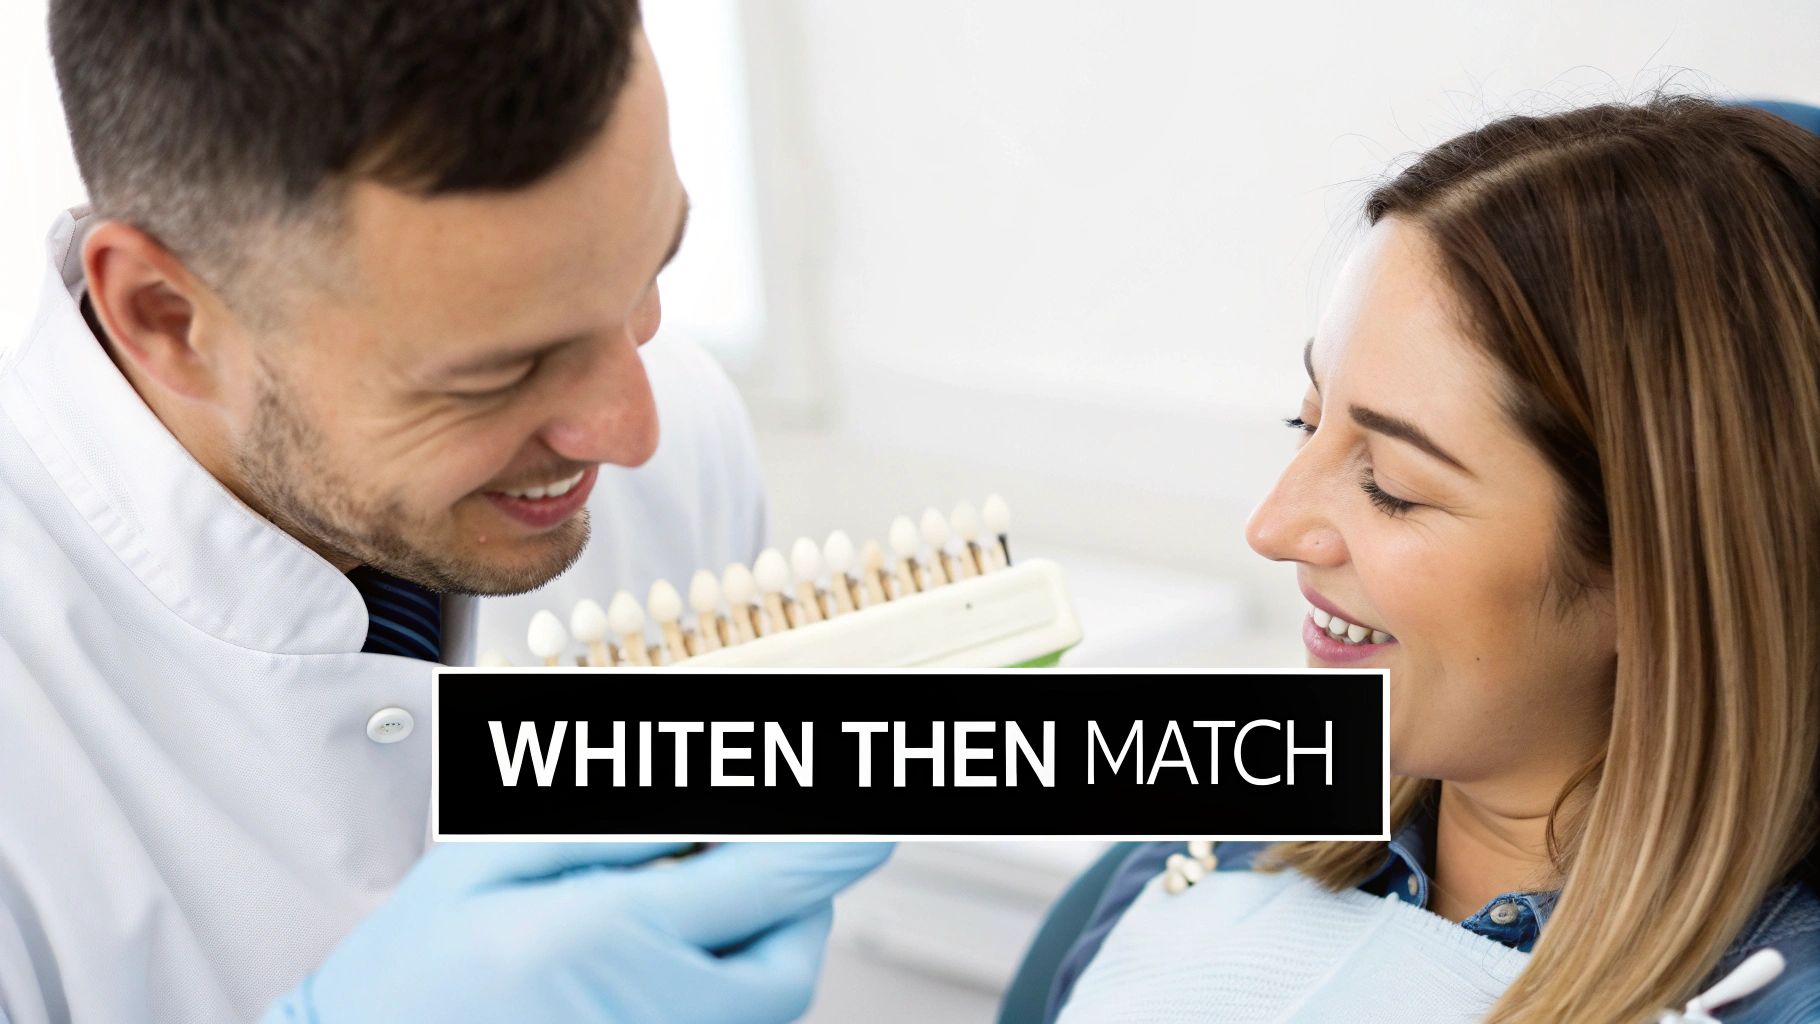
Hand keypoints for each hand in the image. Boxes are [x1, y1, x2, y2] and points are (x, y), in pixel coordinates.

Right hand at [262, 841, 892, 1023]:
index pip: (773, 879)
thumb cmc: (415, 969)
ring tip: (699, 901)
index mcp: (609, 936)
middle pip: (791, 958)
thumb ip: (619, 820)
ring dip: (766, 944)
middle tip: (764, 855)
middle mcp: (654, 1014)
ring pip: (769, 1002)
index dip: (833, 838)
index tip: (872, 812)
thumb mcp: (498, 854)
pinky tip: (666, 956)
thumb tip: (717, 795)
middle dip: (801, 900)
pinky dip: (728, 987)